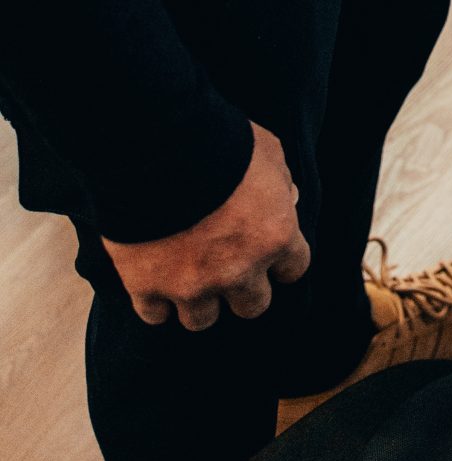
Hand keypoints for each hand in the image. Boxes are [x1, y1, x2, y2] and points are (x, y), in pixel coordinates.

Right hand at [102, 122, 310, 330]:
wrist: (158, 148)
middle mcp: (239, 270)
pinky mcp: (148, 287)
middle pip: (252, 306)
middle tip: (227, 267)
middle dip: (242, 289)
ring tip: (187, 277)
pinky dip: (154, 301)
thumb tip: (288, 198)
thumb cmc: (220, 142)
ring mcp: (192, 284)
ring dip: (198, 300)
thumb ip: (281, 181)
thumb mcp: (268, 150)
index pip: (294, 269)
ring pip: (202, 319)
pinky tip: (154, 280)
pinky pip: (155, 315)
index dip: (280, 261)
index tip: (266, 251)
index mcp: (274, 236)